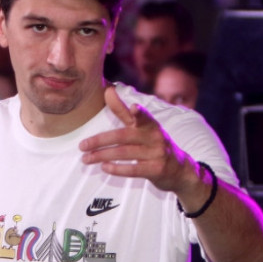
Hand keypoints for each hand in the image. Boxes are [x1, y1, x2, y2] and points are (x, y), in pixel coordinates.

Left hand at [78, 85, 193, 193]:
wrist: (180, 170)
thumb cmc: (156, 145)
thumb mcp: (144, 127)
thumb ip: (124, 111)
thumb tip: (108, 91)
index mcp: (151, 125)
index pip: (143, 116)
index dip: (139, 113)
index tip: (134, 108)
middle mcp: (155, 137)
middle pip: (123, 137)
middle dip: (100, 141)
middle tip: (82, 146)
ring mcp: (157, 154)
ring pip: (124, 153)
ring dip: (102, 156)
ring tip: (86, 159)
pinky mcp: (156, 170)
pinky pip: (133, 170)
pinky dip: (117, 169)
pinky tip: (104, 168)